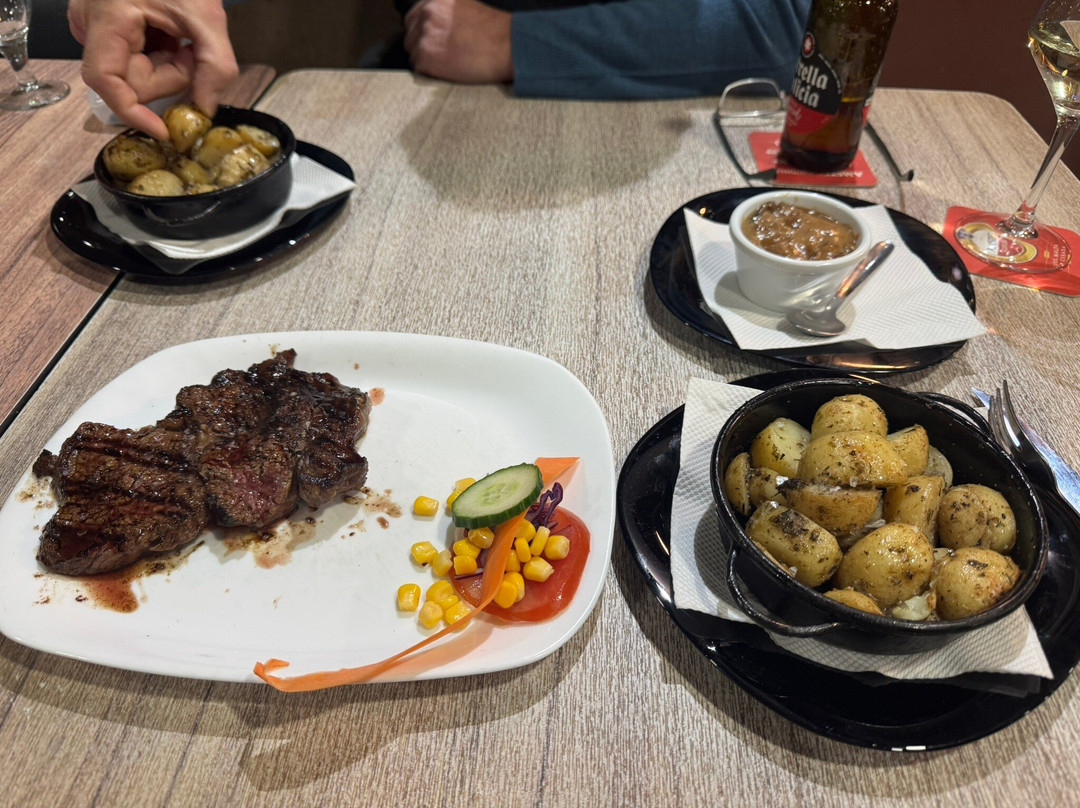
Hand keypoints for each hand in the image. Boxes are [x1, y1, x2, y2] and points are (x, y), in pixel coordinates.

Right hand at [69, 0, 238, 138]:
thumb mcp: (207, 17)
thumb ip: (215, 67)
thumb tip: (206, 110)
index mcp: (107, 18)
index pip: (105, 81)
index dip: (132, 112)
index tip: (163, 130)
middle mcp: (90, 22)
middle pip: (129, 80)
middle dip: (168, 75)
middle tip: (188, 49)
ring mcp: (94, 24)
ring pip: (134, 72)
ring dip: (165, 65)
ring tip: (179, 36)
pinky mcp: (105, 27)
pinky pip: (133, 57)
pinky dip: (157, 54)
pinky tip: (167, 33)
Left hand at [404, 0, 512, 84]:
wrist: (507, 46)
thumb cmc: (494, 30)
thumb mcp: (465, 6)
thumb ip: (446, 11)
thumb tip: (438, 23)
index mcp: (436, 1)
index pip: (413, 18)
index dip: (421, 31)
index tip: (431, 40)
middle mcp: (427, 14)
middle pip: (410, 35)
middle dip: (421, 45)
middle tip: (440, 54)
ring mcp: (425, 35)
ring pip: (413, 53)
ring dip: (426, 59)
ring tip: (446, 62)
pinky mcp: (426, 57)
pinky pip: (419, 67)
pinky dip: (430, 71)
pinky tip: (447, 69)